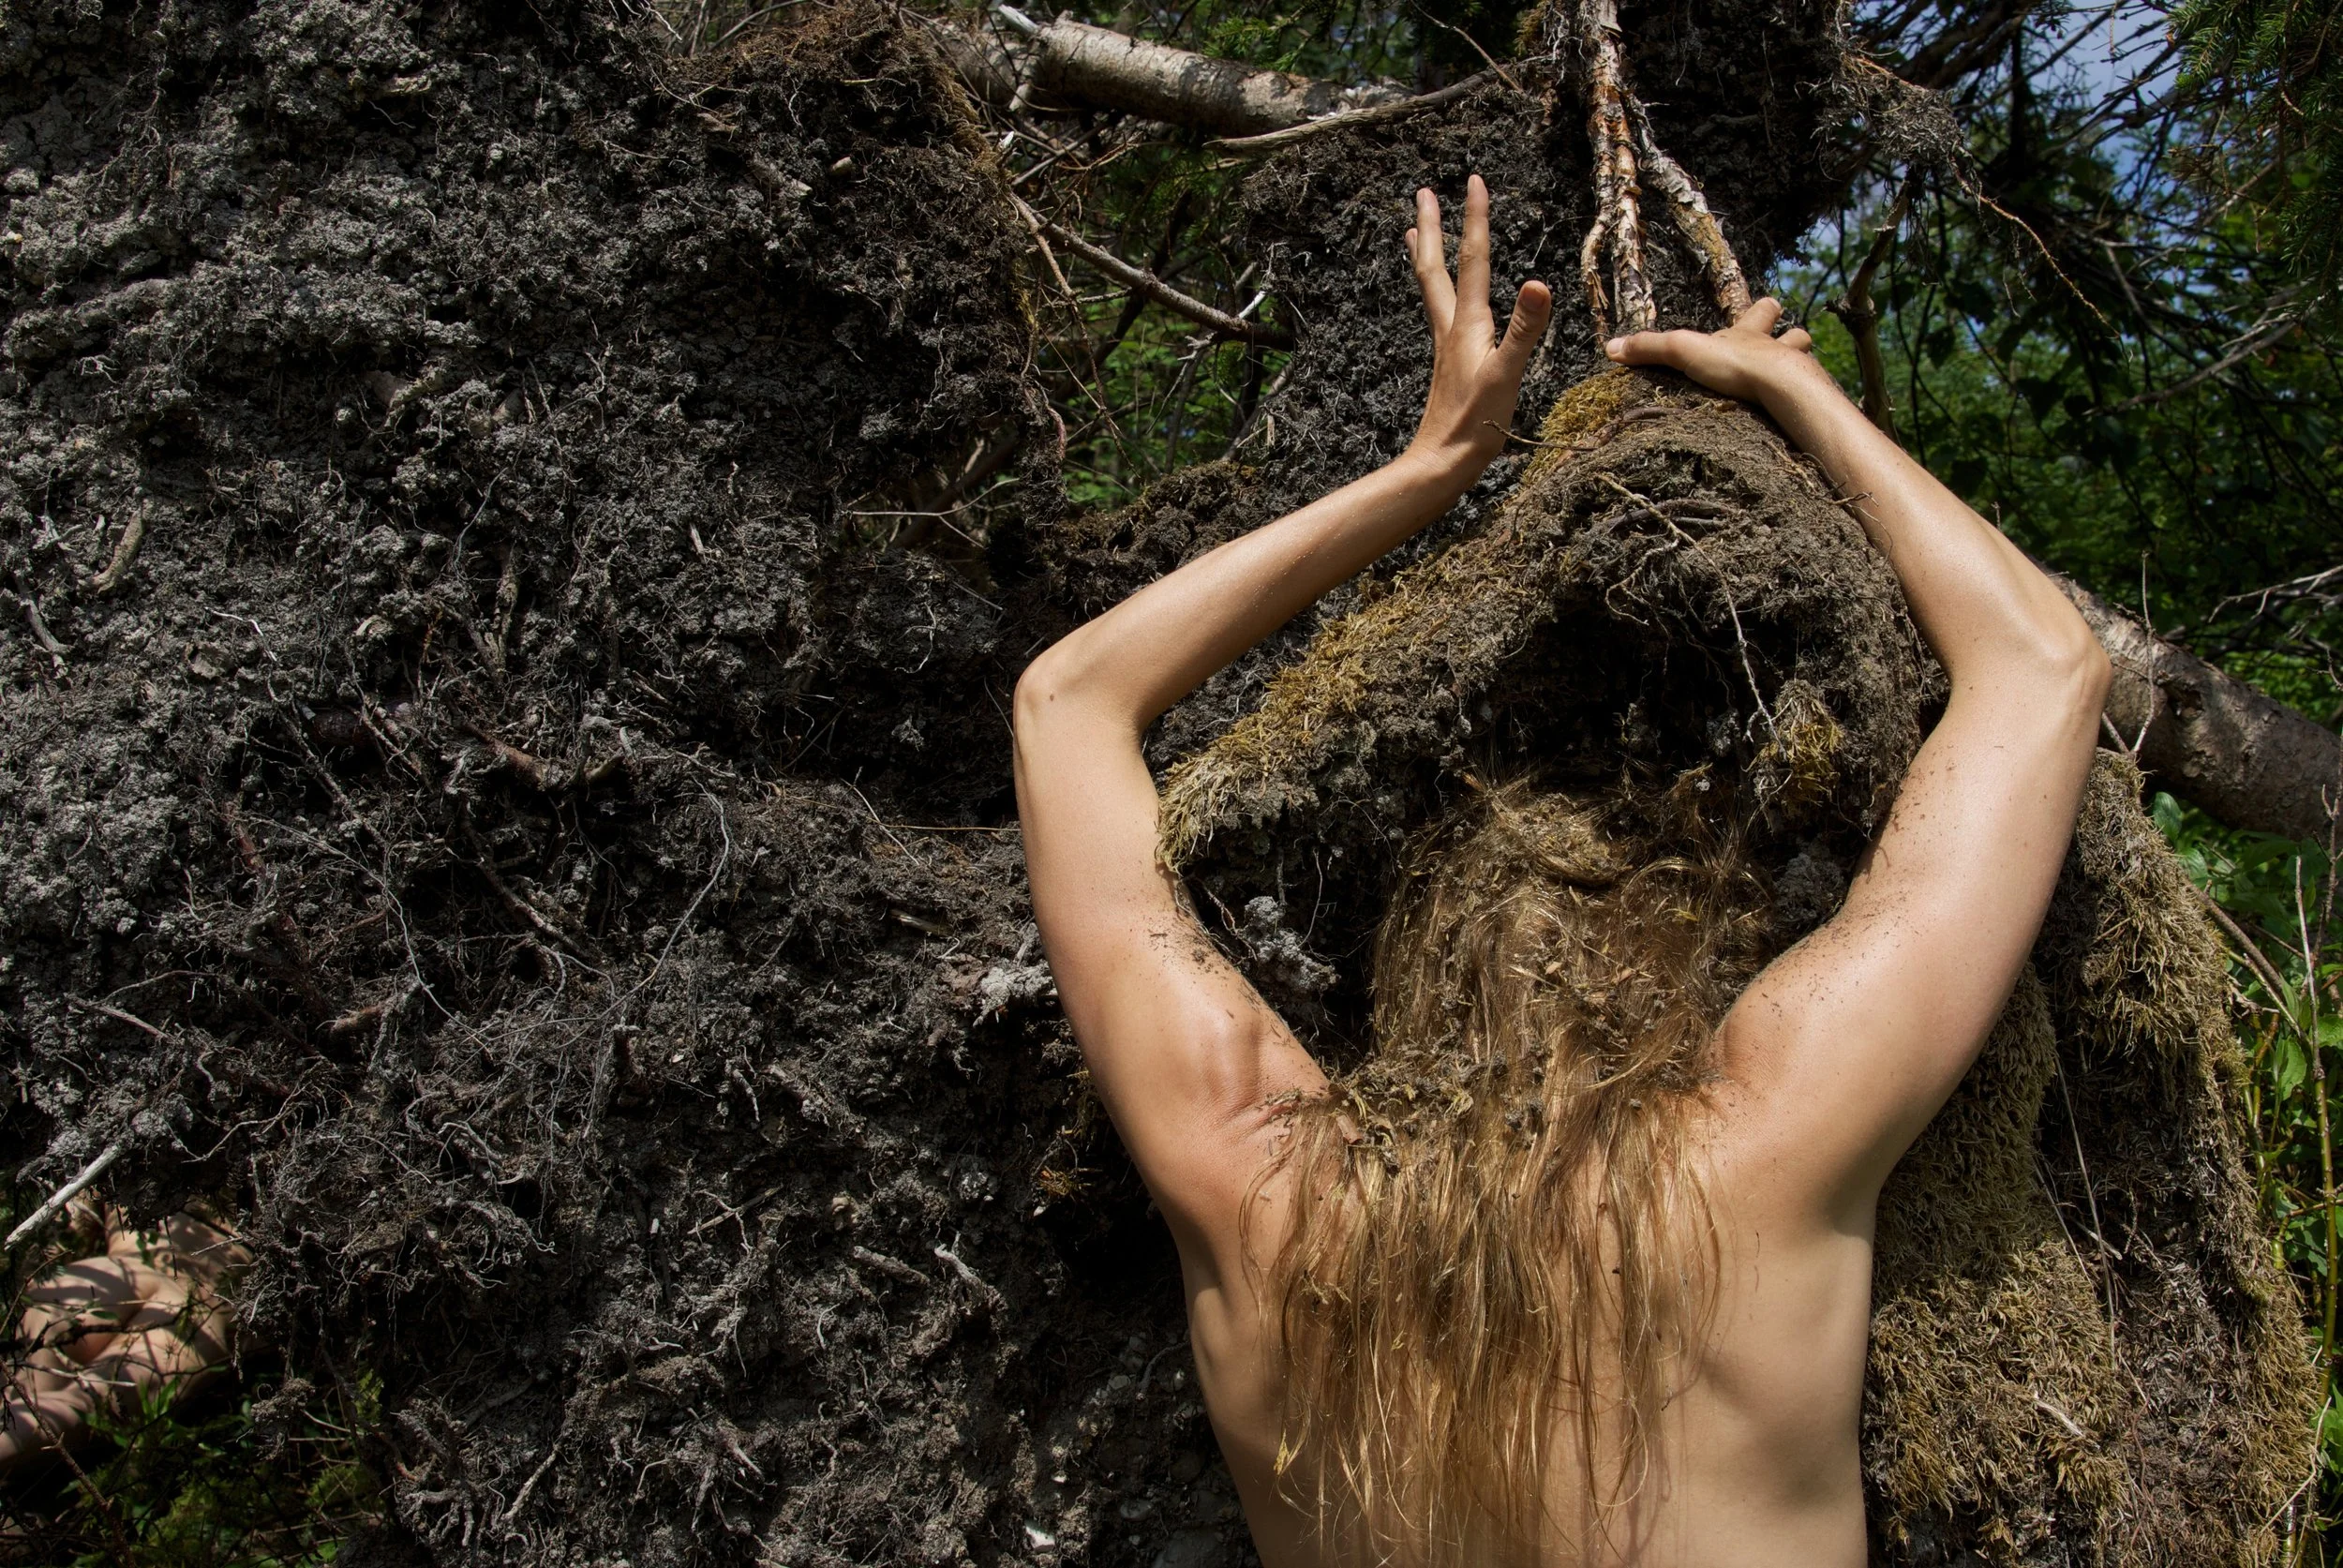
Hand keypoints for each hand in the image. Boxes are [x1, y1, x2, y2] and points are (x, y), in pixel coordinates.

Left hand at [1400, 174, 1552, 485]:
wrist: (1442, 463)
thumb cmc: (1475, 423)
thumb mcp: (1508, 373)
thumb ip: (1524, 328)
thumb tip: (1539, 283)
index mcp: (1467, 324)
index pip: (1472, 260)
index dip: (1474, 218)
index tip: (1473, 179)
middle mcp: (1451, 328)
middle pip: (1435, 266)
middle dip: (1432, 226)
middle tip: (1422, 192)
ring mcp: (1446, 345)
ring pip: (1431, 288)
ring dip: (1425, 255)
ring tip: (1414, 230)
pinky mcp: (1448, 363)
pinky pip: (1438, 312)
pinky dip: (1434, 290)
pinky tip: (1439, 298)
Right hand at [1603, 297, 1829, 406]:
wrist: (1779, 387)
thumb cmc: (1734, 364)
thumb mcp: (1683, 351)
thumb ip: (1650, 348)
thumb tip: (1610, 347)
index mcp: (1751, 334)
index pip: (1761, 313)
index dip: (1764, 310)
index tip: (1770, 304)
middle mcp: (1778, 350)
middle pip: (1795, 337)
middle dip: (1793, 338)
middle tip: (1792, 342)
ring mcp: (1797, 374)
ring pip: (1807, 364)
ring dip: (1803, 369)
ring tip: (1797, 382)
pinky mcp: (1803, 403)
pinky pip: (1806, 401)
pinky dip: (1802, 406)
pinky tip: (1796, 417)